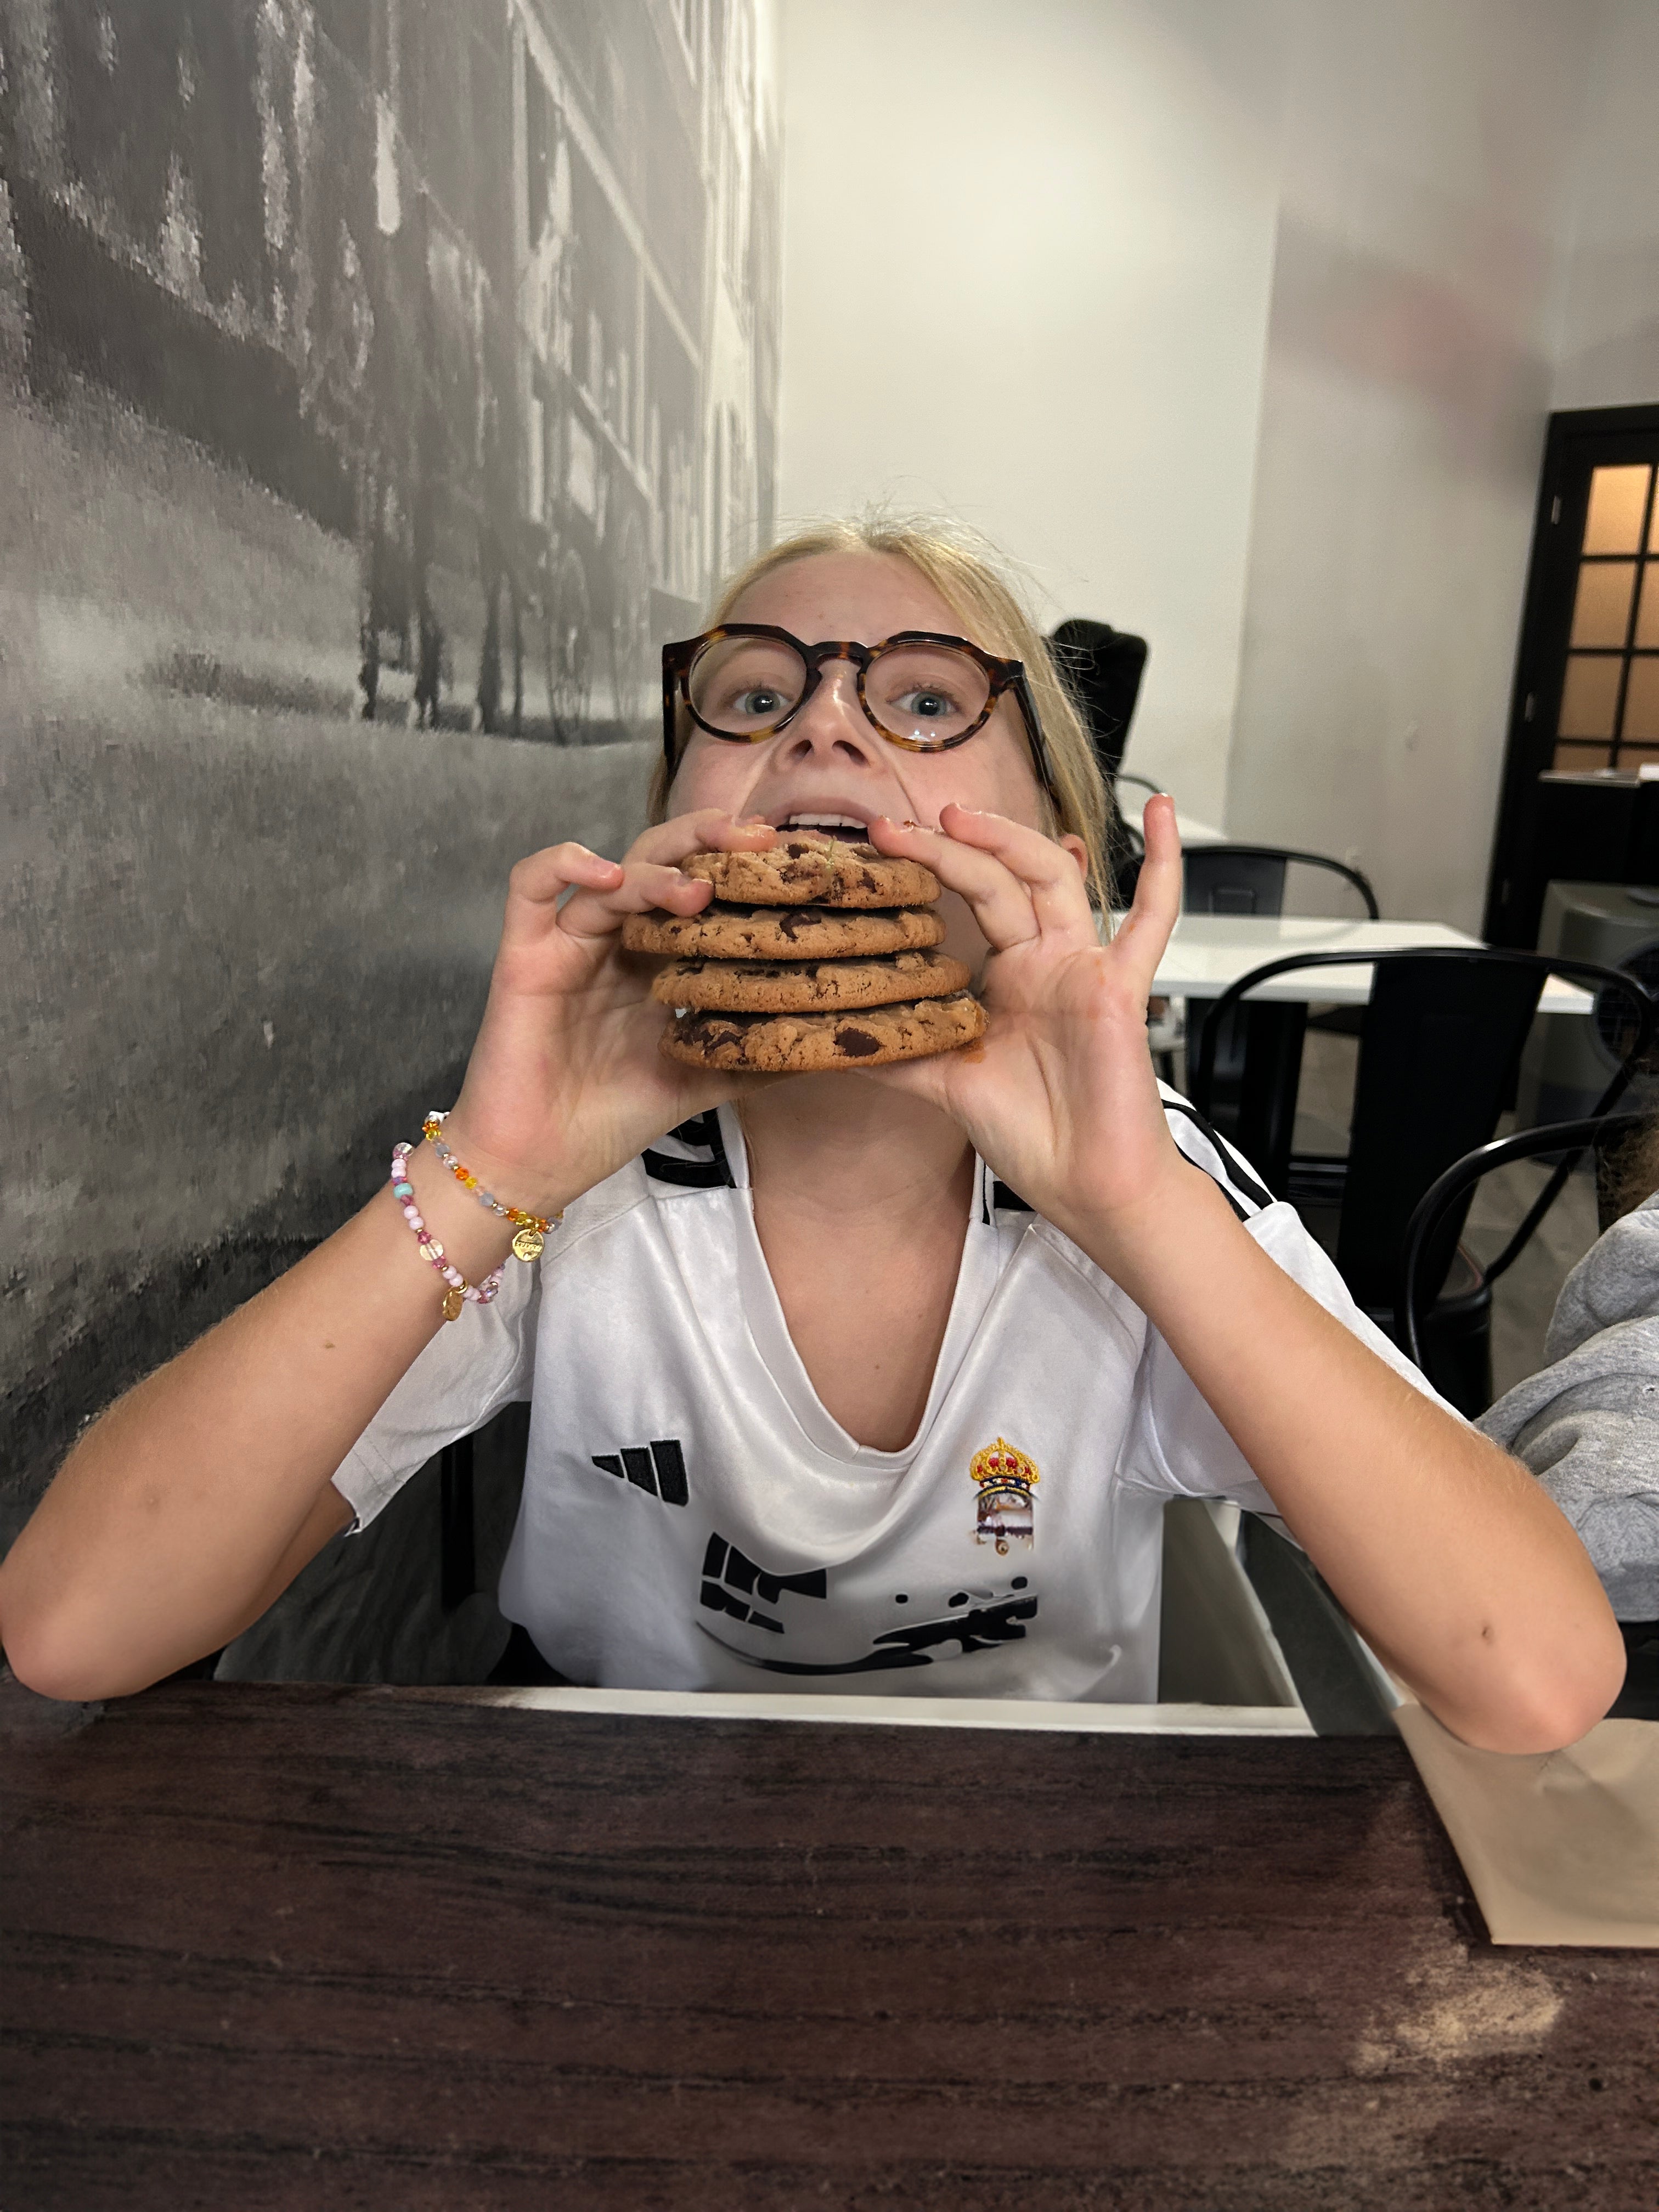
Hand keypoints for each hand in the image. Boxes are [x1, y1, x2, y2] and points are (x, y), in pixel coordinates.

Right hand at [437, 811, 778, 1212]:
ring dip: (657, 871)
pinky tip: (607, 875)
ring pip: (611, 875)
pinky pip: (529, 888)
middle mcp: (618, 942)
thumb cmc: (612, 1119)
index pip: (701, 890)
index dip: (740, 867)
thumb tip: (826, 1044)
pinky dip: (563, 863)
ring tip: (697, 889)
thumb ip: (755, 1058)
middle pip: (660, 862)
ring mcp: (570, 944)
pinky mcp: (525, 956)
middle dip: (707, 841)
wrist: (542, 1162)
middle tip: (757, 839)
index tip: (790, 858)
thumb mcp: (701, 1083)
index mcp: (659, 963)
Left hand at [864, 798, 1189, 1271]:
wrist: (1089, 1188)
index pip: (968, 902)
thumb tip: (836, 1041)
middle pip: (998, 879)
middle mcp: (1044, 963)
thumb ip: (901, 1056)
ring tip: (960, 815)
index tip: (878, 849)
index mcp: (1008, 979)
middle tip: (893, 826)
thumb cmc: (1036, 1140)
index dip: (928, 870)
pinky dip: (1161, 864)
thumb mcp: (948, 1086)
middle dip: (949, 847)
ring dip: (1009, 839)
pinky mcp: (1119, 987)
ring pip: (1051, 879)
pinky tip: (1159, 812)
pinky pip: (1152, 918)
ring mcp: (1082, 968)